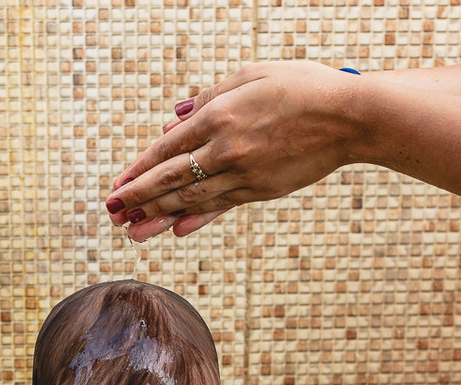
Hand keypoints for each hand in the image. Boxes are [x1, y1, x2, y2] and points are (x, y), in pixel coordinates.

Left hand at [105, 61, 366, 240]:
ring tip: (132, 232)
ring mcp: (243, 174)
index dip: (137, 169)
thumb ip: (209, 98)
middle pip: (169, 179)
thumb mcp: (249, 77)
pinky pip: (220, 207)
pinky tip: (176, 230)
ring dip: (158, 216)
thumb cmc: (301, 88)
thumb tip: (173, 123)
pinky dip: (196, 219)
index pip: (165, 149)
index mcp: (218, 116)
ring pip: (191, 199)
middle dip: (137, 198)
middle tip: (112, 214)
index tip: (116, 186)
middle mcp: (225, 149)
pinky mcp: (261, 190)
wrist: (349, 118)